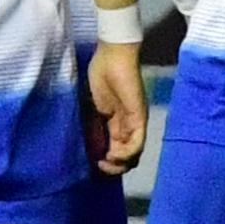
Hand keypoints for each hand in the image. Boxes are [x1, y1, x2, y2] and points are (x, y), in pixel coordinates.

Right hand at [83, 36, 149, 177]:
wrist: (111, 56)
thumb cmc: (100, 74)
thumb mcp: (92, 106)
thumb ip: (91, 123)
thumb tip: (85, 144)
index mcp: (117, 122)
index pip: (118, 150)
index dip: (108, 161)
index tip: (94, 162)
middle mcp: (129, 125)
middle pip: (128, 156)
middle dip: (114, 167)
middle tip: (100, 165)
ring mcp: (136, 122)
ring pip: (134, 154)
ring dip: (120, 163)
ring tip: (106, 161)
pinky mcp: (139, 117)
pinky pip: (138, 143)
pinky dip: (126, 153)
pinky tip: (113, 153)